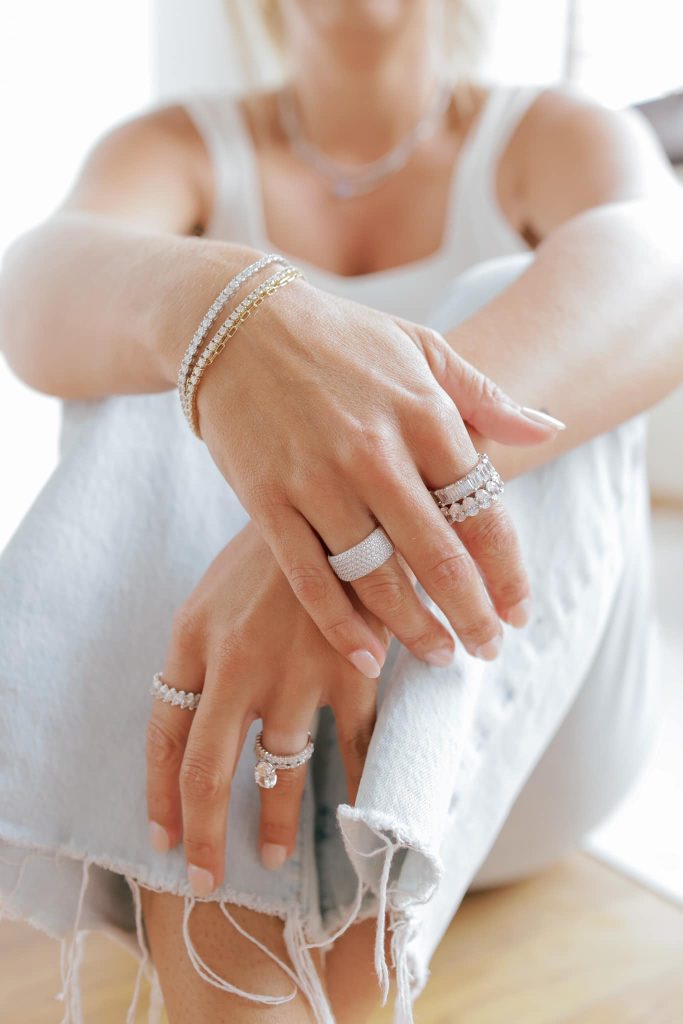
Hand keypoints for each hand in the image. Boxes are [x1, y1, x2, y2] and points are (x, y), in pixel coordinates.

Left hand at [146, 521, 389, 893]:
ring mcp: (296, 672)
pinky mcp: (353, 671)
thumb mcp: (216, 589)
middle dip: (203, 834)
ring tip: (272, 855)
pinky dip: (356, 788)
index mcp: (193, 638)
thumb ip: (202, 650)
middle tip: (204, 879)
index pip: (163, 734)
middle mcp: (236, 664)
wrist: (341, 502)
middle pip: (208, 769)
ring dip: (275, 821)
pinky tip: (356, 820)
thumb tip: (195, 713)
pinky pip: (354, 747)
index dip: (160, 795)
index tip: (162, 838)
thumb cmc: (272, 549)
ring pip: (280, 770)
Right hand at [195, 278, 555, 672]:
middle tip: (489, 649)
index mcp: (422, 412)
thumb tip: (546, 431)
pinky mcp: (267, 501)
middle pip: (438, 556)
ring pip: (377, 577)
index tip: (520, 611)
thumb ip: (483, 395)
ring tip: (441, 656)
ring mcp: (317, 479)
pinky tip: (370, 658)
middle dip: (473, 614)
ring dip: (416, 628)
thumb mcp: (421, 346)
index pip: (483, 509)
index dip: (508, 570)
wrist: (236, 322)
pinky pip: (310, 579)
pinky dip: (341, 626)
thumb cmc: (340, 337)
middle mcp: (374, 451)